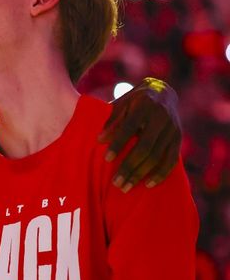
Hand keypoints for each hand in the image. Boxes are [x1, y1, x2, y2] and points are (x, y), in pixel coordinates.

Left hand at [99, 77, 181, 191]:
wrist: (162, 92)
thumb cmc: (133, 101)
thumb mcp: (121, 103)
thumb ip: (111, 120)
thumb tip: (99, 140)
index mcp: (144, 106)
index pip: (130, 127)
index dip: (118, 143)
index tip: (106, 158)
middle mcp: (161, 117)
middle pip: (145, 146)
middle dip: (130, 166)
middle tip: (116, 182)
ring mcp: (172, 129)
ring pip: (157, 156)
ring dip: (141, 174)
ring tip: (126, 187)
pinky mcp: (178, 138)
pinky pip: (172, 160)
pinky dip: (161, 173)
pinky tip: (148, 184)